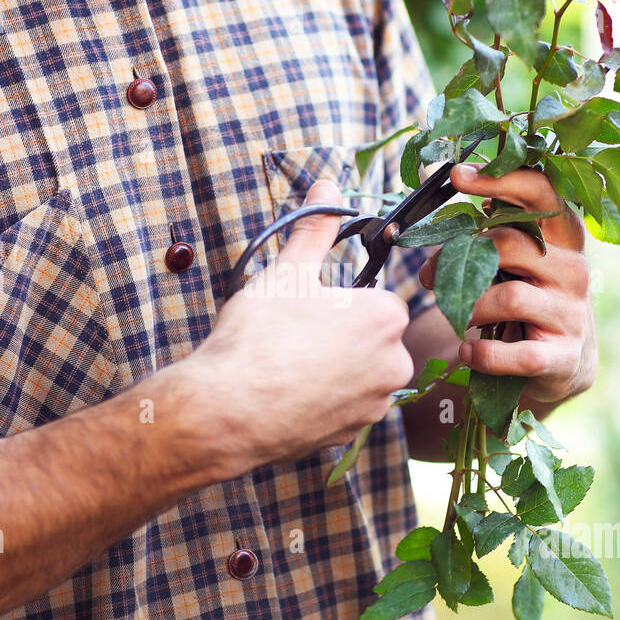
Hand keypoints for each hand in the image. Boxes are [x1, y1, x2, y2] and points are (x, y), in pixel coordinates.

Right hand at [194, 179, 415, 466]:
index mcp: (385, 317)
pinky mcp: (351, 436)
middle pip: (372, 339)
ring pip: (358, 375)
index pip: (377, 300)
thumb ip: (314, 229)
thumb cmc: (258, 336)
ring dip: (332, 369)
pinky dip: (320, 401)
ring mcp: (374, 405)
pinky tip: (286, 393)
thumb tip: (327, 183)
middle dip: (340, 336)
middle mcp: (394, 364)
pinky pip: (342, 408)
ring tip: (286, 365)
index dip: (341, 302)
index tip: (311, 307)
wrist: (225, 409)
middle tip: (295, 335)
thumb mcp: (286, 270)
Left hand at [419, 163, 596, 413]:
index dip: (499, 180)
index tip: (458, 175)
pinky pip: (516, 354)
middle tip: (428, 277)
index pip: (539, 192)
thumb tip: (441, 223)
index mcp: (562, 237)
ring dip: (470, 307)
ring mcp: (572, 313)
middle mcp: (573, 269)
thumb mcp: (518, 263)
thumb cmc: (529, 299)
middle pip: (511, 245)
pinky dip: (483, 353)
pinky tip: (468, 351)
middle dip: (459, 260)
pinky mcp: (563, 356)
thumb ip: (491, 238)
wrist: (563, 361)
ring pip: (509, 297)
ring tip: (457, 316)